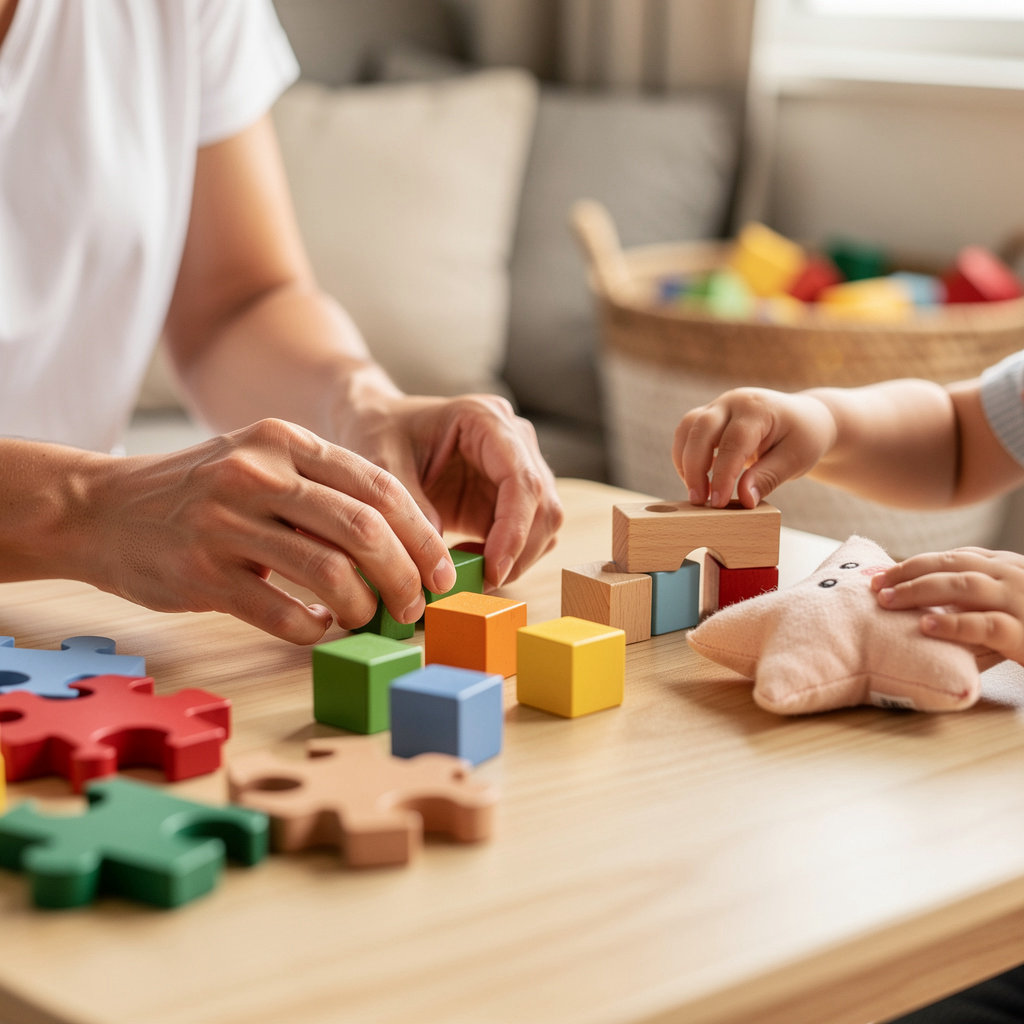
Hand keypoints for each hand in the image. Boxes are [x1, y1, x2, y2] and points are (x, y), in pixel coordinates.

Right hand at [79, 419, 456, 643]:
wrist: (98, 508)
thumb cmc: (196, 491)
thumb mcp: (258, 462)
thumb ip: (320, 487)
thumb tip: (399, 542)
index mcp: (284, 442)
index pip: (379, 486)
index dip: (423, 534)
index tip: (441, 571)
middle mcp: (258, 474)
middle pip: (364, 529)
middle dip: (406, 575)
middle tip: (417, 606)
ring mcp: (227, 524)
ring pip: (330, 572)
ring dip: (365, 607)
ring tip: (368, 619)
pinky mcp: (203, 574)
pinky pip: (283, 612)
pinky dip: (315, 627)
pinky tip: (320, 626)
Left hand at [343, 393, 563, 588]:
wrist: (377, 426)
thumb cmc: (379, 433)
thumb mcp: (383, 465)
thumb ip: (410, 509)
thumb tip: (441, 562)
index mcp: (486, 420)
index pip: (522, 481)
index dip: (514, 531)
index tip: (493, 570)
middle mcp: (513, 440)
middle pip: (544, 505)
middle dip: (518, 552)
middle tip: (479, 583)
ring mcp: (517, 468)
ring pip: (544, 524)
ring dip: (516, 558)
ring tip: (467, 571)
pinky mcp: (510, 496)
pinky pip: (527, 534)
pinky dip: (507, 557)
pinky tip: (468, 559)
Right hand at [672, 387, 836, 507]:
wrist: (806, 418)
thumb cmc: (803, 438)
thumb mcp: (795, 460)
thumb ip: (767, 478)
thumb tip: (744, 500)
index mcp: (759, 409)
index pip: (733, 442)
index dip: (722, 475)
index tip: (718, 503)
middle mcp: (734, 401)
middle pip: (701, 429)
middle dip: (695, 468)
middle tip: (699, 501)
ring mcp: (718, 406)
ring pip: (687, 429)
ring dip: (685, 462)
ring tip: (696, 493)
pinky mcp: (709, 416)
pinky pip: (687, 434)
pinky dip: (686, 458)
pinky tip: (697, 481)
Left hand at [872, 547, 1023, 666]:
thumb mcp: (1010, 597)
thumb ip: (978, 594)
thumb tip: (927, 599)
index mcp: (1006, 566)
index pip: (954, 558)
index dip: (915, 565)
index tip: (884, 576)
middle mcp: (1011, 576)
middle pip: (951, 566)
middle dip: (908, 573)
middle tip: (875, 586)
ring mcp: (1019, 601)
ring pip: (963, 586)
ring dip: (919, 591)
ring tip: (887, 601)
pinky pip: (987, 625)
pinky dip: (954, 624)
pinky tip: (926, 627)